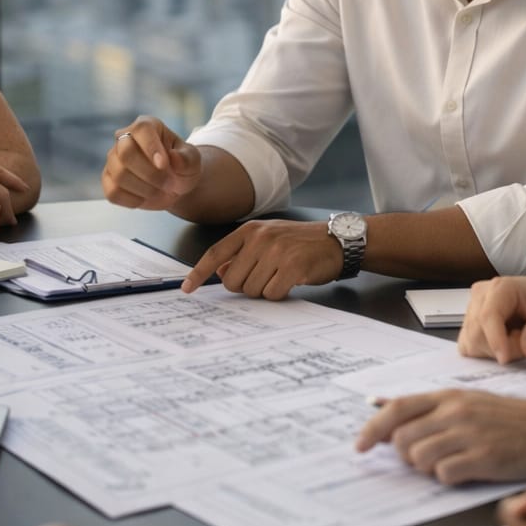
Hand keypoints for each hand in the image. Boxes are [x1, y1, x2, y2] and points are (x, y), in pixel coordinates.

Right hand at [102, 116, 202, 210]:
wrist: (174, 185)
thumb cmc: (182, 166)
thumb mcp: (192, 160)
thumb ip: (186, 158)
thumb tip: (172, 157)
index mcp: (147, 126)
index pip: (141, 130)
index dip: (151, 147)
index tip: (164, 165)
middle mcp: (124, 139)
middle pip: (125, 153)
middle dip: (150, 174)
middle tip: (169, 184)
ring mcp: (113, 160)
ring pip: (119, 175)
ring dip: (145, 189)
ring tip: (161, 191)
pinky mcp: (108, 180)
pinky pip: (113, 192)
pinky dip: (133, 200)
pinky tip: (146, 197)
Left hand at [181, 219, 341, 297]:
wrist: (338, 241)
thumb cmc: (301, 243)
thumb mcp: (269, 240)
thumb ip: (242, 254)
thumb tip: (219, 272)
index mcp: (250, 231)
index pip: (215, 253)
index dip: (198, 273)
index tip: (187, 288)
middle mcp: (260, 239)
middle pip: (232, 280)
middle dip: (245, 286)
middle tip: (266, 277)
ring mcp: (276, 252)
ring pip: (252, 290)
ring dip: (265, 290)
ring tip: (281, 276)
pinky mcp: (292, 267)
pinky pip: (272, 294)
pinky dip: (279, 294)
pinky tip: (291, 281)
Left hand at [354, 390, 525, 483]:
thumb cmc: (508, 418)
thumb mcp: (467, 401)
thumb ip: (430, 408)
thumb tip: (383, 409)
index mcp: (448, 397)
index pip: (397, 409)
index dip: (373, 429)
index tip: (360, 447)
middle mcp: (455, 412)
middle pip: (404, 439)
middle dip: (407, 456)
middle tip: (427, 459)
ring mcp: (469, 434)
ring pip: (420, 458)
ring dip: (428, 469)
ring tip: (450, 464)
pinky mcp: (483, 457)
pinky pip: (445, 475)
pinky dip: (450, 478)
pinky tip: (467, 471)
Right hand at [458, 273, 525, 363]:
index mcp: (501, 287)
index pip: (488, 316)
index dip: (494, 340)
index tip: (505, 359)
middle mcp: (480, 295)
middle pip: (477, 333)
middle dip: (502, 347)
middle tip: (525, 341)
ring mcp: (471, 309)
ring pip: (472, 342)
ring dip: (495, 350)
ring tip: (516, 338)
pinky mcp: (469, 324)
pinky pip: (470, 346)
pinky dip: (487, 352)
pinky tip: (503, 342)